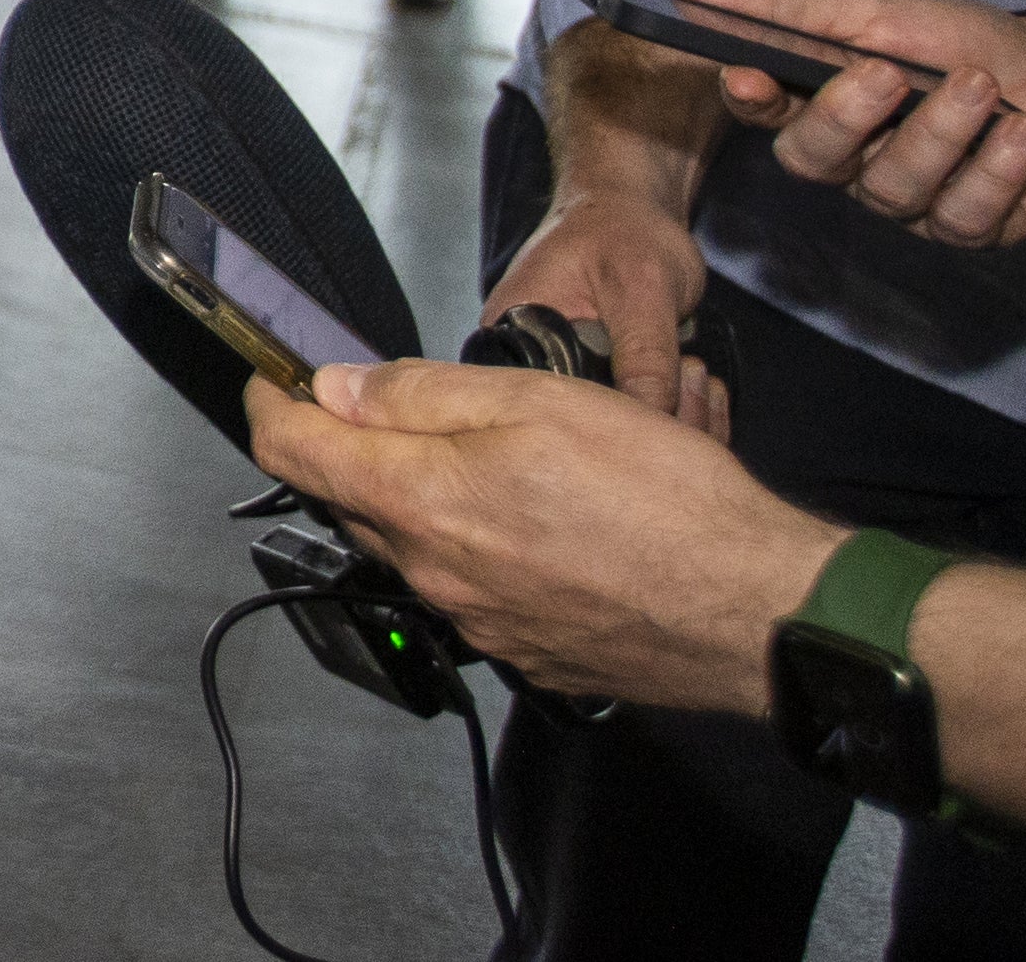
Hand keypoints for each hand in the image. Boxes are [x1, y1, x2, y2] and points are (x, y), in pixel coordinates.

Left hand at [244, 360, 840, 716]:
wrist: (755, 611)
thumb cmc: (664, 500)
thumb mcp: (537, 402)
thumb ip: (422, 394)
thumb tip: (336, 387)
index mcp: (424, 503)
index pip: (293, 453)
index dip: (270, 403)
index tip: (271, 376)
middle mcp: (435, 574)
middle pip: (348, 499)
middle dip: (347, 446)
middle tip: (379, 398)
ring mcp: (479, 621)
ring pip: (413, 545)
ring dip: (419, 496)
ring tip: (480, 452)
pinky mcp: (525, 649)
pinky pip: (469, 589)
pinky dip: (475, 545)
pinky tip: (531, 518)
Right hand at [484, 189, 723, 430]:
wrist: (631, 209)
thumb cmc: (624, 228)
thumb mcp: (640, 286)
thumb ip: (645, 353)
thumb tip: (651, 417)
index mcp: (510, 336)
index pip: (550, 411)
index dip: (611, 429)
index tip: (668, 418)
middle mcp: (526, 364)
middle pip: (584, 429)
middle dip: (653, 423)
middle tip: (695, 383)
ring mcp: (561, 374)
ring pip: (615, 431)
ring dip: (673, 419)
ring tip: (698, 375)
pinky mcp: (594, 382)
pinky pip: (631, 418)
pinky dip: (675, 415)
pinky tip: (700, 391)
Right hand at [689, 0, 1025, 248]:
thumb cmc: (961, 41)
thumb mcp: (879, 11)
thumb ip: (791, 13)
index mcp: (822, 105)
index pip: (764, 113)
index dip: (750, 101)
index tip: (747, 76)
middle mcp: (856, 162)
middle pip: (816, 160)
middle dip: (848, 116)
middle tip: (891, 72)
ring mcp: (911, 201)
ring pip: (894, 188)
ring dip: (943, 131)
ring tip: (983, 85)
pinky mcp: (970, 229)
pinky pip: (964, 215)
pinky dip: (998, 168)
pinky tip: (1023, 133)